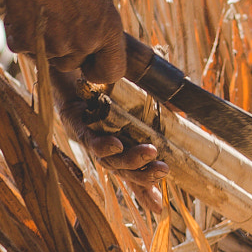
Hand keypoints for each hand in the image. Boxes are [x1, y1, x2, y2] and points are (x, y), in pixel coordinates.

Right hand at [0, 0, 126, 85]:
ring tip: (43, 10)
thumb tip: (94, 41)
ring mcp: (52, 44)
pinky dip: (21, 33)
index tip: (92, 62)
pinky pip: (23, 47)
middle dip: (67, 49)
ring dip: (44, 42)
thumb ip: (97, 23)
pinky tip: (26, 8)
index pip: (111, 72)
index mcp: (108, 29)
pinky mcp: (23, 40)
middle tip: (60, 21)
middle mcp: (82, 42)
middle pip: (73, 66)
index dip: (99, 69)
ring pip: (48, 58)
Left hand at [53, 70, 168, 196]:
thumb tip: (180, 113)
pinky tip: (116, 145)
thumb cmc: (106, 62)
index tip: (159, 208)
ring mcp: (86, 130)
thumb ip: (157, 100)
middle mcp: (101, 138)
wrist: (76, 44)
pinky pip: (86, 137)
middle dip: (142, 175)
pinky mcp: (71, 117)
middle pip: (120, 168)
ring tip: (151, 153)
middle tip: (164, 170)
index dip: (143, 189)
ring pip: (106, 158)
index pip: (131, 168)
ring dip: (129, 160)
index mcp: (117, 135)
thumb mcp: (139, 82)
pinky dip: (102, 145)